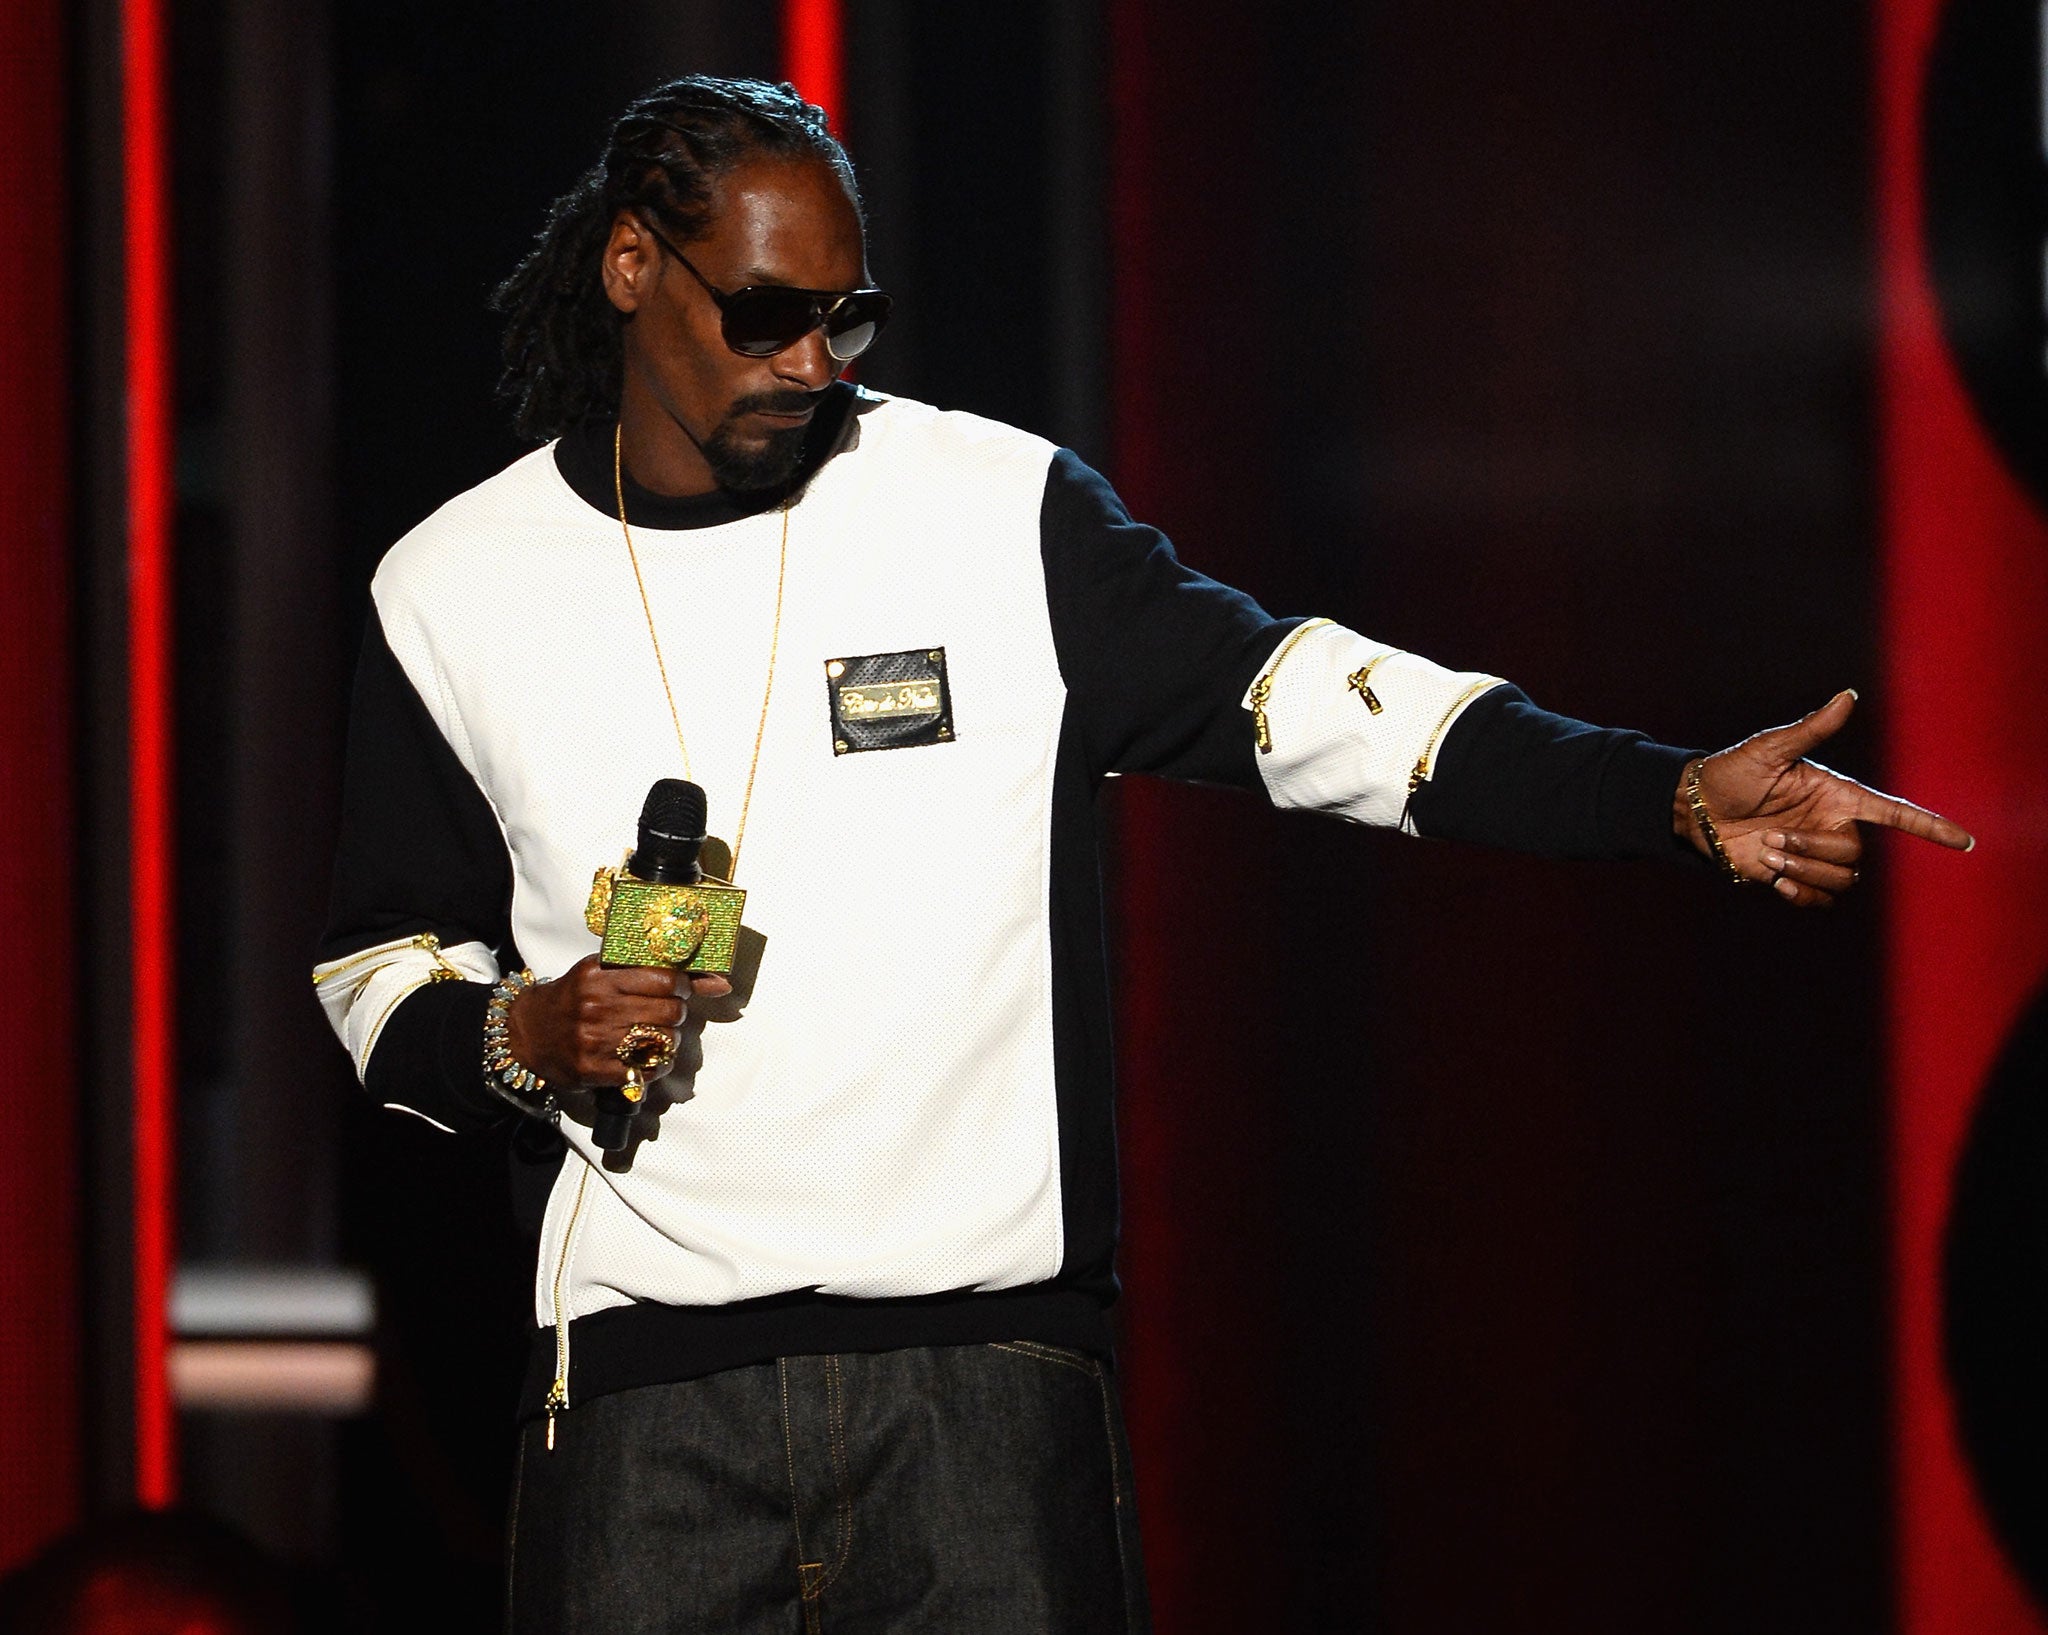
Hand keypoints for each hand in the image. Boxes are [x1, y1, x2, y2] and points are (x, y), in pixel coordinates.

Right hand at [505, 954, 732, 1088]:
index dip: (681, 986)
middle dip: (677, 1014)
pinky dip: (654, 1068)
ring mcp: (594, 1039)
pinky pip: (645, 1071)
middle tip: (666, 1015)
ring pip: (662, 1041)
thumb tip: (722, 983)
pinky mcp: (592, 1069)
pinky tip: (646, 1060)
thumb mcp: (605, 973)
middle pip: (670, 1012)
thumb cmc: (574, 997)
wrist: (526, 1032)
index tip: (677, 990)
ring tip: (654, 1036)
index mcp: (600, 975)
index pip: (665, 978)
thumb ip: (658, 973)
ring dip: (668, 1041)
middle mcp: (597, 1005)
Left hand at [1674, 689, 1973, 906]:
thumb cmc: (1732, 772)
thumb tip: (1847, 696)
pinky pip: (1820, 900)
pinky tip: (1774, 880)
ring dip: (1802, 870)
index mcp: (1837, 795)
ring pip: (1841, 880)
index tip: (1965, 840)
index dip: (1929, 826)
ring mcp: (1814, 853)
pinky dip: (1801, 895)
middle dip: (1813, 850)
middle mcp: (1832, 825)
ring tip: (1765, 851)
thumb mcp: (1770, 748)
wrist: (1695, 808)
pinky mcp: (1794, 877)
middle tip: (1769, 836)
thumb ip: (1811, 729)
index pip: (1894, 812)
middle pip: (1855, 854)